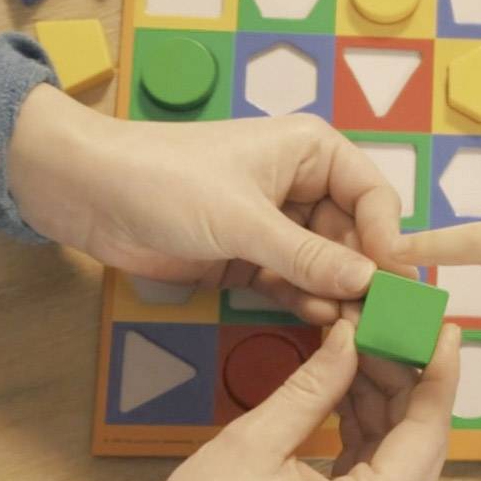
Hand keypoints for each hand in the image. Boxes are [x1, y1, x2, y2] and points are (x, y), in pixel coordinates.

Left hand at [7, 86, 412, 323]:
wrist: (86, 193)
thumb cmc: (168, 182)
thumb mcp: (244, 220)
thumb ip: (308, 255)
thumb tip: (370, 283)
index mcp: (313, 152)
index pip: (374, 195)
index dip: (387, 238)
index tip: (394, 282)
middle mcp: (304, 184)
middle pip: (356, 234)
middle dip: (365, 274)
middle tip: (380, 320)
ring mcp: (278, 223)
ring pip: (328, 263)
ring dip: (338, 293)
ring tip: (353, 328)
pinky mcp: (252, 256)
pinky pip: (295, 280)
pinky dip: (308, 300)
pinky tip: (321, 321)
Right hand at [99, 319, 460, 480]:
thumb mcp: (253, 442)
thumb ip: (314, 387)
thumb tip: (351, 336)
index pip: (425, 434)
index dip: (439, 375)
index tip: (445, 328)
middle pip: (420, 446)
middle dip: (407, 382)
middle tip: (393, 328)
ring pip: (402, 459)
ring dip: (387, 404)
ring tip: (364, 348)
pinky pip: (379, 478)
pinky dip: (369, 432)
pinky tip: (351, 389)